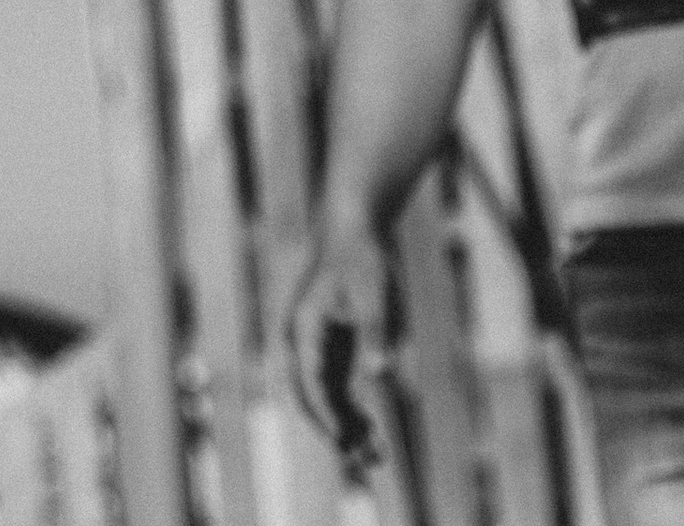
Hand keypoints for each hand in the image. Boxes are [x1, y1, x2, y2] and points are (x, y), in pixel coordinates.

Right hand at [284, 223, 390, 470]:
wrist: (354, 223)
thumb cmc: (363, 255)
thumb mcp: (374, 292)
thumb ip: (376, 333)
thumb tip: (383, 373)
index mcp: (304, 328)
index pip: (311, 385)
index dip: (328, 418)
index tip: (348, 443)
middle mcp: (301, 341)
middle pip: (312, 398)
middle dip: (337, 431)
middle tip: (368, 461)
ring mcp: (313, 344)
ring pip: (322, 397)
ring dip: (345, 424)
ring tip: (376, 453)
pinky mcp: (327, 343)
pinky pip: (333, 385)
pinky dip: (348, 407)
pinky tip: (371, 426)